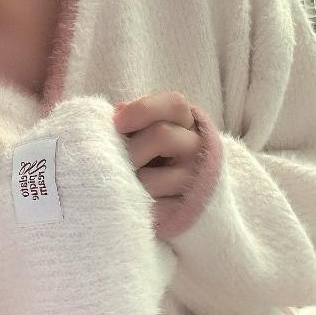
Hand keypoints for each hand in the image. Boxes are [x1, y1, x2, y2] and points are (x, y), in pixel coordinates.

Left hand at [112, 91, 201, 213]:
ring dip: (130, 181)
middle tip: (118, 161)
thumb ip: (135, 119)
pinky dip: (137, 204)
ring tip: (128, 183)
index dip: (142, 110)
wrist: (187, 199)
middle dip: (131, 149)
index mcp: (188, 123)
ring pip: (150, 177)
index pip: (174, 104)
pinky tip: (138, 202)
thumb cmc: (156, 156)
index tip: (117, 122)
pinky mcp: (188, 210)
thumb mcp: (149, 131)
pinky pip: (153, 207)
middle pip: (162, 135)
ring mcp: (196, 179)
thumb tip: (118, 111)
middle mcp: (198, 147)